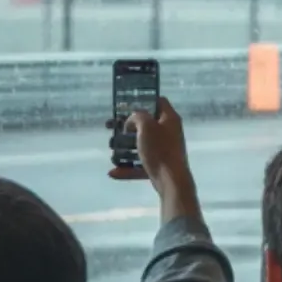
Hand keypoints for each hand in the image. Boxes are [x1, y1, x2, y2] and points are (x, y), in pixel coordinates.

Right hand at [109, 97, 197, 216]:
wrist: (171, 180)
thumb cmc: (160, 149)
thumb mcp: (146, 126)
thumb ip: (138, 116)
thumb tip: (133, 121)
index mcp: (170, 119)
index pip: (159, 101)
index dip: (143, 100)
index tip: (126, 105)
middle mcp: (169, 132)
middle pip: (145, 124)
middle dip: (126, 126)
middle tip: (110, 127)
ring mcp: (165, 150)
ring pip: (141, 145)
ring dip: (124, 147)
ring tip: (111, 148)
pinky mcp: (160, 166)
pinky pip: (140, 164)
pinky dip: (128, 168)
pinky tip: (113, 172)